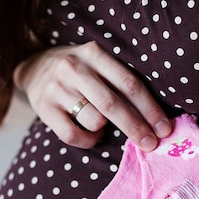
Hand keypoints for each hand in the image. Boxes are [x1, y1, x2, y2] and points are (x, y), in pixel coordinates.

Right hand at [14, 41, 171, 150]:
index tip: (164, 128)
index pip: (129, 83)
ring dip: (104, 130)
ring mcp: (56, 87)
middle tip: (151, 144)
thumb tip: (156, 118)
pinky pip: (72, 135)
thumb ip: (121, 82)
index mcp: (95, 53)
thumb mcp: (99, 64)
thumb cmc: (81, 72)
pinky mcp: (43, 107)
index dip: (149, 108)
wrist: (34, 67)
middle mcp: (74, 67)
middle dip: (136, 127)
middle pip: (112, 104)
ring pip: (92, 120)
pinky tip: (92, 136)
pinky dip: (88, 141)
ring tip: (104, 127)